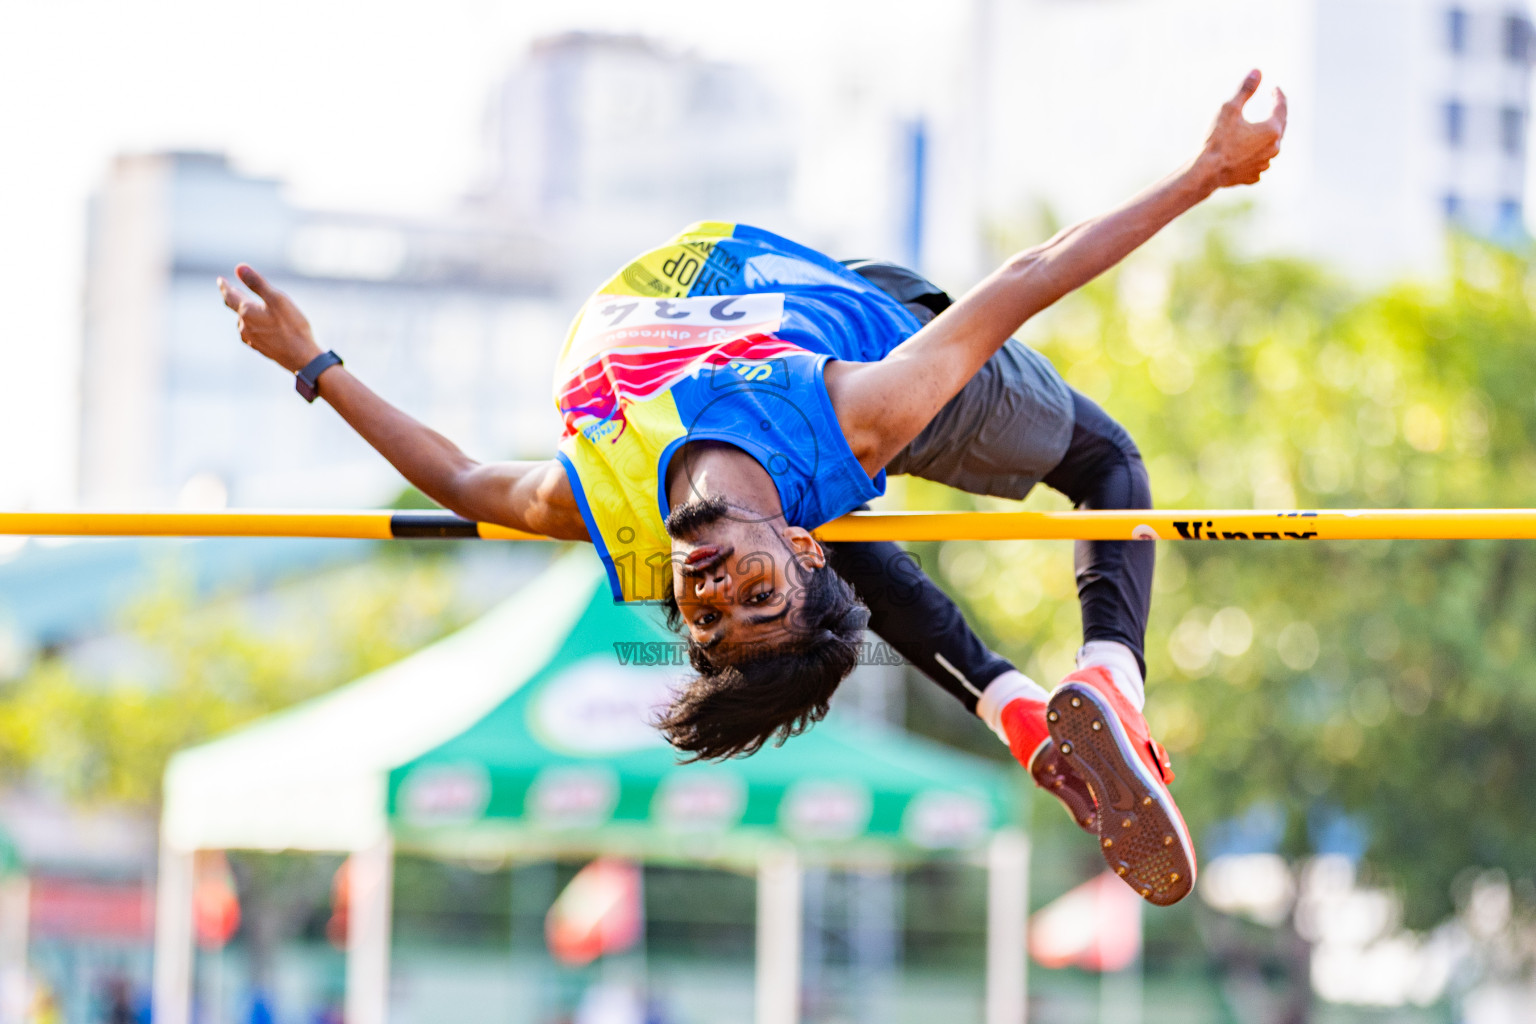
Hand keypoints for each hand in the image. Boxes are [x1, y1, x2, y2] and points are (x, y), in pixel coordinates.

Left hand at [218, 265, 322, 372]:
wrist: (301, 357)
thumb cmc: (292, 326)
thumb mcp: (277, 299)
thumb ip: (257, 283)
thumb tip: (239, 268)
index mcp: (246, 311)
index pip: (230, 296)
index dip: (225, 287)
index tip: (221, 281)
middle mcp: (244, 326)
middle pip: (236, 309)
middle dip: (235, 298)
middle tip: (232, 291)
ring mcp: (250, 338)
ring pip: (244, 321)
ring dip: (246, 313)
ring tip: (251, 308)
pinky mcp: (259, 348)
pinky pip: (252, 332)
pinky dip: (254, 325)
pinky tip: (262, 326)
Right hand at [1199, 69, 1286, 188]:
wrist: (1205, 173)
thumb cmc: (1217, 140)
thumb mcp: (1229, 108)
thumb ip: (1245, 89)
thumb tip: (1258, 71)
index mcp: (1271, 130)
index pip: (1281, 108)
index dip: (1278, 96)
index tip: (1274, 89)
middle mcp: (1273, 148)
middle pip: (1280, 127)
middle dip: (1276, 114)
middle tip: (1274, 104)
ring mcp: (1263, 164)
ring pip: (1271, 146)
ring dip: (1268, 136)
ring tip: (1262, 129)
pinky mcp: (1252, 176)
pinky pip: (1260, 162)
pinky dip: (1258, 155)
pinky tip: (1252, 154)